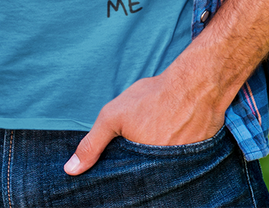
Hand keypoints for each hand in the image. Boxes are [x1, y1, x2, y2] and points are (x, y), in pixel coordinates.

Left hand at [64, 58, 227, 174]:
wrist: (198, 83)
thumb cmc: (154, 97)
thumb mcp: (113, 116)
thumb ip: (92, 145)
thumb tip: (70, 170)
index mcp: (142, 169)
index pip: (126, 186)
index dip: (121, 177)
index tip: (117, 169)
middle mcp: (164, 174)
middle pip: (146, 180)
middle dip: (140, 171)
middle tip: (139, 149)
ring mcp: (183, 167)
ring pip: (164, 172)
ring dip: (159, 165)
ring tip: (157, 141)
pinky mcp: (199, 159)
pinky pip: (183, 165)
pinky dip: (176, 157)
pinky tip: (173, 139)